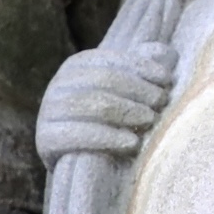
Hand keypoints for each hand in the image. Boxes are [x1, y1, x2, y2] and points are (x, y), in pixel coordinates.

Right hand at [35, 42, 173, 162]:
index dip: (142, 67)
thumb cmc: (109, 120)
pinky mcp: (46, 140)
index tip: (167, 80)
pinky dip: (108, 138)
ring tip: (151, 120)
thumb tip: (165, 53)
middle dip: (137, 90)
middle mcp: (58, 84)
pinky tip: (133, 143)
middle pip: (103, 80)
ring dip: (126, 112)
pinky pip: (78, 136)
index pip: (111, 60)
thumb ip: (143, 68)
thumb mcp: (124, 91)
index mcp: (76, 66)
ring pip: (92, 105)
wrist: (80, 161)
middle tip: (161, 103)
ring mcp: (49, 111)